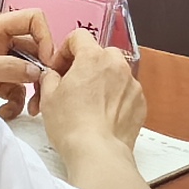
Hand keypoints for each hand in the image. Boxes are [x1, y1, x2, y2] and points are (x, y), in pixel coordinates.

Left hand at [0, 9, 48, 101]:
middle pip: (34, 49)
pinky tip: (6, 112)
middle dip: (40, 71)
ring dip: (31, 91)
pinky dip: (15, 102)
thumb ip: (4, 68)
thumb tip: (35, 72)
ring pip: (27, 72)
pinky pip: (15, 89)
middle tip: (43, 91)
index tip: (47, 61)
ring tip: (28, 109)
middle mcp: (0, 42)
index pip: (31, 19)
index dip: (44, 36)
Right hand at [37, 30, 146, 159]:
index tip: (59, 66)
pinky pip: (126, 93)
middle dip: (85, 65)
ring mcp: (132, 84)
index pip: (79, 36)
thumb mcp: (48, 97)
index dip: (65, 50)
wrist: (98, 152)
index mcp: (93, 58)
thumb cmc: (73, 126)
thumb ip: (50, 77)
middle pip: (100, 53)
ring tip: (87, 103)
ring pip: (115, 73)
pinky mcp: (140, 103)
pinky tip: (102, 115)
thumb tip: (53, 76)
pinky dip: (115, 99)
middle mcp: (117, 66)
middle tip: (72, 84)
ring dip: (102, 82)